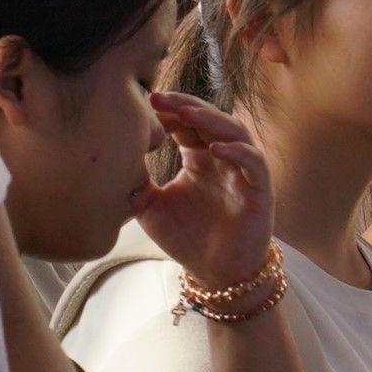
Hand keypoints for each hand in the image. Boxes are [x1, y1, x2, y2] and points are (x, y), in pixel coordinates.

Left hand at [126, 92, 275, 290]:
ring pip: (235, 134)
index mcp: (200, 160)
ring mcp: (244, 174)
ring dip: (212, 120)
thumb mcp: (149, 207)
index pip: (188, 124)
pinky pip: (254, 163)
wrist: (216, 273)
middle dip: (187, 106)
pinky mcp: (260, 192)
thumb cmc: (187, 239)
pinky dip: (238, 152)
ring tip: (187, 113)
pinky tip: (214, 148)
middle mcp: (224, 161)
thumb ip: (136, 181)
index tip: (146, 101)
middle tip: (160, 98)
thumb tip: (111, 161)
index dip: (170, 111)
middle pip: (211, 120)